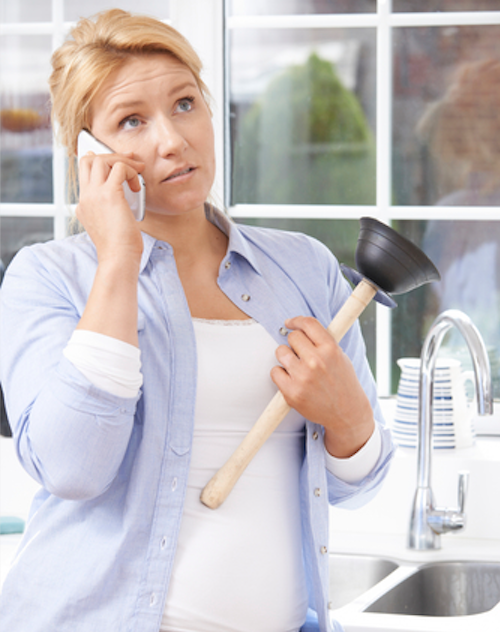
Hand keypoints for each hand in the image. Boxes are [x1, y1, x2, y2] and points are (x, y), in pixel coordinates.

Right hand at [76, 151, 145, 263]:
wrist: (118, 258)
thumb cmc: (119, 247)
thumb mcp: (109, 226)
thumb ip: (109, 210)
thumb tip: (123, 199)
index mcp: (83, 205)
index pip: (83, 172)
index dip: (98, 161)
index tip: (116, 161)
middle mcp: (85, 197)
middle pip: (88, 160)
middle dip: (111, 155)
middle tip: (131, 160)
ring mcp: (94, 194)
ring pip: (101, 159)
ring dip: (123, 161)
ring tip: (138, 171)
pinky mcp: (109, 194)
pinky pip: (119, 167)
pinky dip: (131, 171)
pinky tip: (137, 187)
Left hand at [271, 316, 374, 457]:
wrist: (346, 412)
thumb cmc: (342, 382)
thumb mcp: (340, 356)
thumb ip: (322, 341)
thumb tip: (300, 326)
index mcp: (330, 349)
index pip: (308, 324)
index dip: (296, 321)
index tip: (290, 323)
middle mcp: (316, 361)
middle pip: (292, 337)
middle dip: (295, 343)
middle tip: (301, 353)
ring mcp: (302, 377)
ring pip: (280, 351)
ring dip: (286, 356)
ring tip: (297, 366)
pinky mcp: (292, 392)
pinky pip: (275, 371)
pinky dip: (280, 373)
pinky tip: (292, 378)